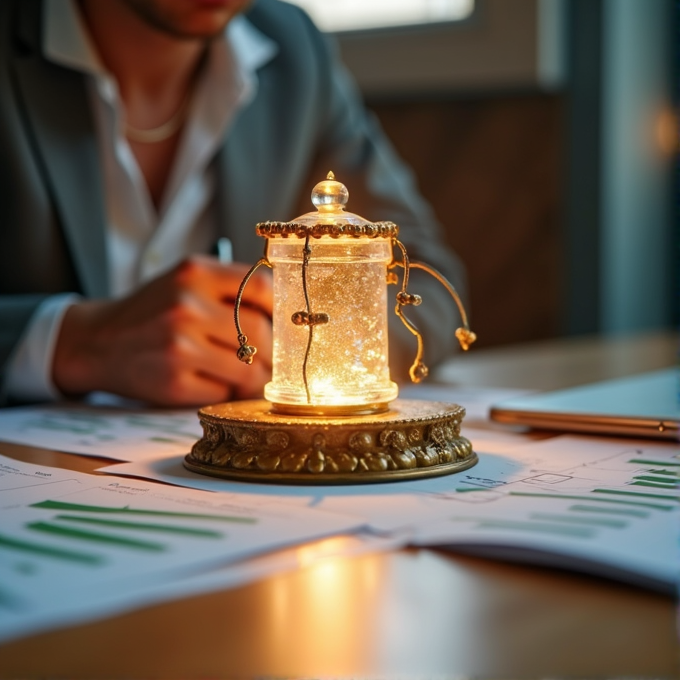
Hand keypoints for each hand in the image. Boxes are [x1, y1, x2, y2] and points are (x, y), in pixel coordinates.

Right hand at [52, 255, 272, 405]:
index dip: (282, 310)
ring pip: (247, 369)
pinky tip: (211, 382)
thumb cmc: (153, 311)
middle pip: (260, 333)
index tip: (285, 324)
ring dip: (252, 378)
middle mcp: (187, 306)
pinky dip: (225, 392)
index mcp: (196, 274)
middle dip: (272, 352)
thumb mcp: (186, 282)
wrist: (97, 341)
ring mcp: (179, 345)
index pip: (263, 287)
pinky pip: (223, 393)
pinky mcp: (173, 381)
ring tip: (243, 375)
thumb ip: (230, 289)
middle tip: (270, 360)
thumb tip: (285, 315)